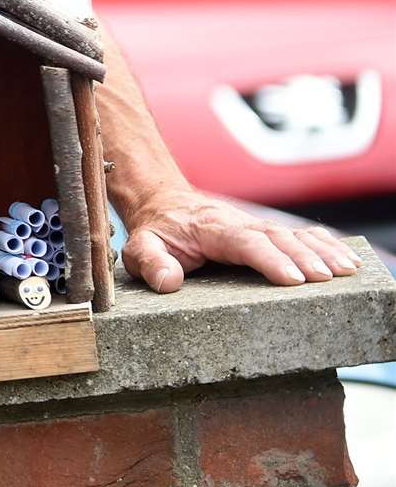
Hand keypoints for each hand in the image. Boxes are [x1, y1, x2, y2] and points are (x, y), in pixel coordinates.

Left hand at [121, 188, 362, 292]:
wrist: (163, 205)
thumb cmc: (155, 233)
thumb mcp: (139, 248)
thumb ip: (150, 263)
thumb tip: (168, 281)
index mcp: (210, 229)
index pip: (243, 241)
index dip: (269, 258)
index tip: (292, 278)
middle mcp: (238, 224)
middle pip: (276, 237)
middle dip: (303, 257)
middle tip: (326, 279)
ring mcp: (255, 226)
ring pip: (293, 234)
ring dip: (322, 251)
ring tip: (347, 270)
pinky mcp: (265, 233)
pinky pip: (299, 235)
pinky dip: (325, 244)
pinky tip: (347, 259)